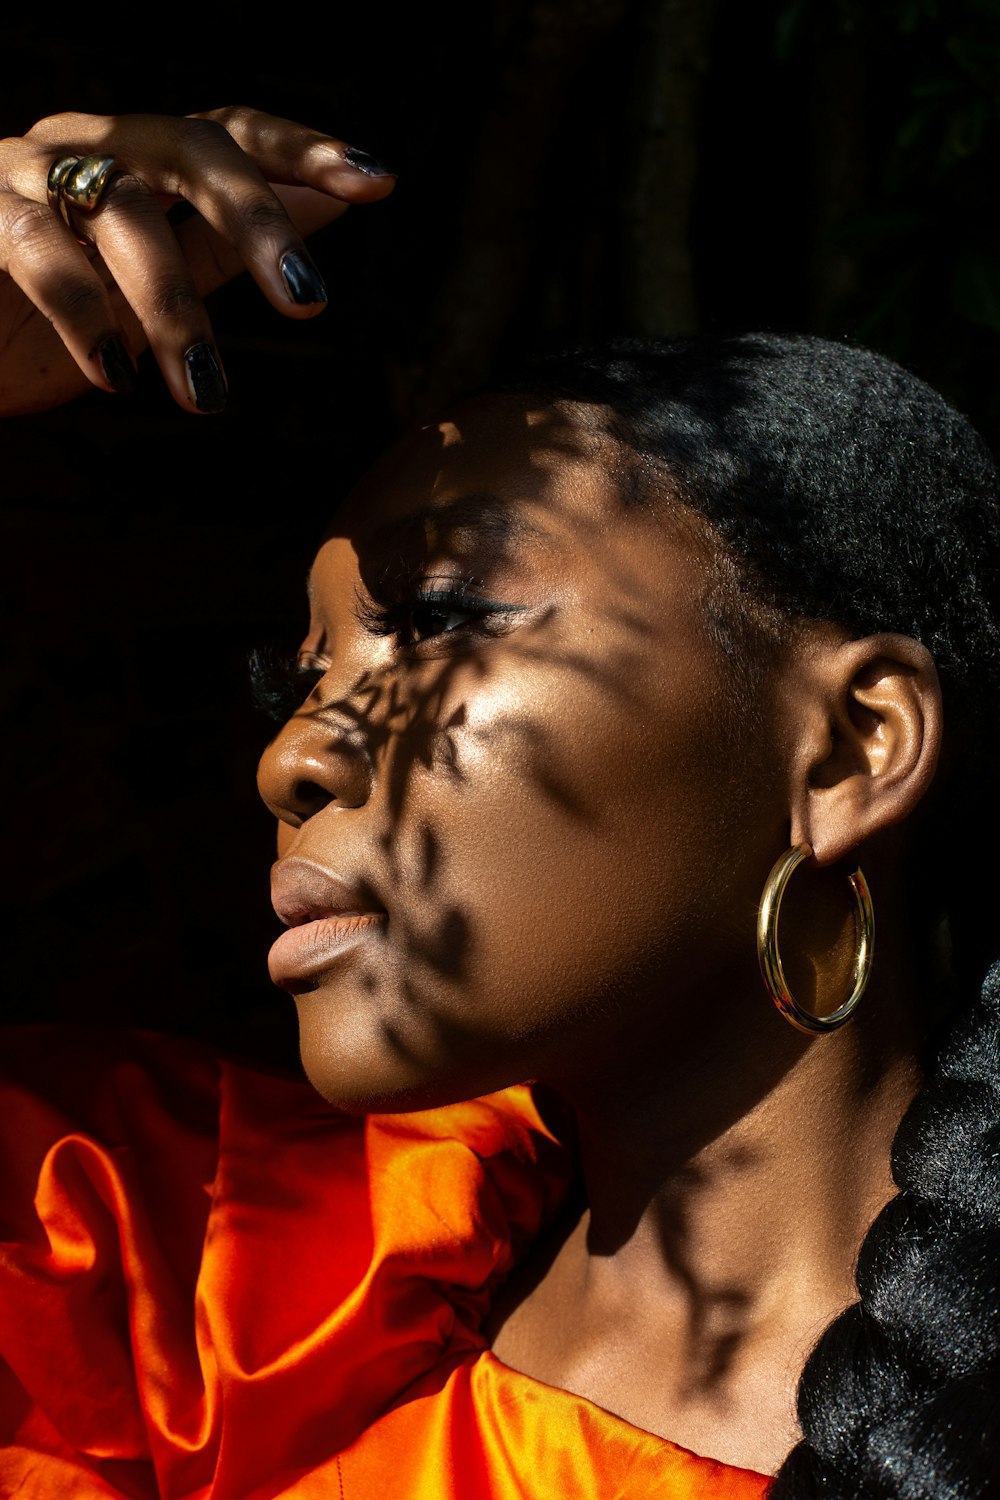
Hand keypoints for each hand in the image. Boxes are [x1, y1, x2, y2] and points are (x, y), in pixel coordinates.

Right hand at [0, 107, 395, 414]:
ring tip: (205, 392)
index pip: (232, 135)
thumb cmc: (39, 310)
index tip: (379, 180)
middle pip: (190, 149)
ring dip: (174, 306)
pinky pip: (40, 252)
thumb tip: (330, 203)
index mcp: (136, 160)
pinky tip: (119, 374)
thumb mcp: (147, 282)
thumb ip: (223, 244)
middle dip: (258, 221)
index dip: (302, 151)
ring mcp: (26, 173)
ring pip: (121, 210)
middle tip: (310, 302)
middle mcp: (88, 145)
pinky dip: (87, 316)